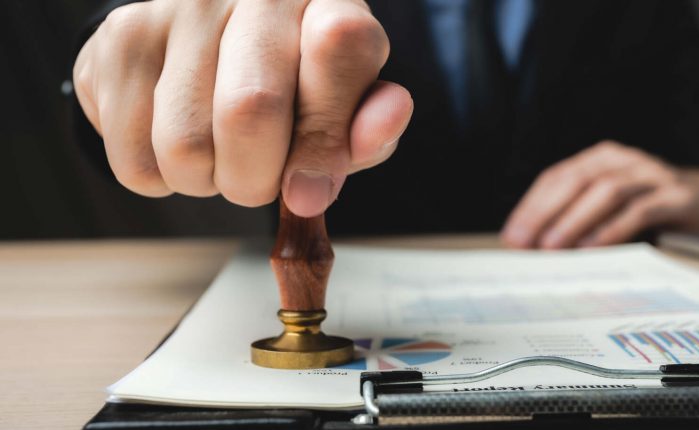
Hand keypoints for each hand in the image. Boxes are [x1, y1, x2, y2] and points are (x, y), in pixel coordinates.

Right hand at [73, 0, 412, 216]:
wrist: (209, 47)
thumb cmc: (294, 90)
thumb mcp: (345, 113)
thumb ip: (368, 130)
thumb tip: (381, 127)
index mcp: (328, 2)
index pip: (340, 48)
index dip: (325, 137)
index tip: (310, 192)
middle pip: (249, 111)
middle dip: (257, 180)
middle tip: (262, 178)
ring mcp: (179, 9)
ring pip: (186, 148)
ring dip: (208, 181)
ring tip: (220, 152)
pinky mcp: (120, 39)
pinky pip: (137, 161)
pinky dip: (163, 178)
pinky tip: (178, 140)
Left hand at [501, 141, 698, 248]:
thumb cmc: (649, 204)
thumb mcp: (610, 204)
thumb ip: (577, 215)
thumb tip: (534, 244)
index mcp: (601, 158)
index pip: (556, 177)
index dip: (531, 206)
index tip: (512, 235)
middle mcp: (623, 160)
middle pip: (576, 181)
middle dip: (545, 213)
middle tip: (525, 243)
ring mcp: (651, 174)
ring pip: (606, 191)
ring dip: (575, 220)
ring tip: (553, 247)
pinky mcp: (676, 195)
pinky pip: (639, 209)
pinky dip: (612, 229)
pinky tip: (593, 248)